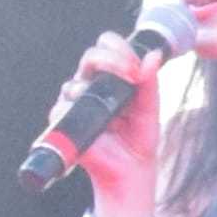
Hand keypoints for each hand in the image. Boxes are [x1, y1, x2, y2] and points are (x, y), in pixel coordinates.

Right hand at [42, 28, 164, 210]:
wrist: (131, 169)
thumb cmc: (138, 136)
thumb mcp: (149, 107)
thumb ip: (150, 81)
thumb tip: (153, 55)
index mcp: (109, 76)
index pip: (107, 46)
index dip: (119, 47)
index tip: (136, 63)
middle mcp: (89, 85)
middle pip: (89, 56)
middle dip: (110, 59)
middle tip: (131, 73)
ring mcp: (75, 103)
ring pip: (74, 83)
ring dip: (96, 89)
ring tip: (116, 109)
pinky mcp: (64, 123)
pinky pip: (63, 108)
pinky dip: (78, 111)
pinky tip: (98, 124)